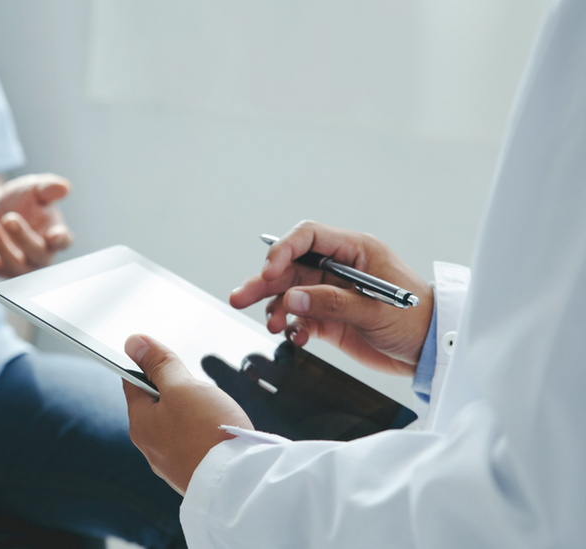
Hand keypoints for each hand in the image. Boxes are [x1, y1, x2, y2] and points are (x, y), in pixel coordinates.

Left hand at [0, 173, 73, 276]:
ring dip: (2, 247)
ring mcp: (21, 264)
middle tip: (9, 218)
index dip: (60, 239)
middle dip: (24, 238)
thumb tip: (65, 188)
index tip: (55, 235)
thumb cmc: (22, 200)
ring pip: (15, 265)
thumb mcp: (34, 188)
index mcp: (55, 234)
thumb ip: (48, 188)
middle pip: (38, 254)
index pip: (64, 241)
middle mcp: (41, 254)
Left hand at [122, 334, 251, 494]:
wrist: (240, 483)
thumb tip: (133, 342)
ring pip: (178, 422)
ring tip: (213, 413)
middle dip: (178, 390)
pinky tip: (220, 432)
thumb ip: (159, 364)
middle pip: (158, 403)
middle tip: (199, 390)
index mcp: (140, 423)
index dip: (148, 365)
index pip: (132, 382)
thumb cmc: (209, 434)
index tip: (165, 359)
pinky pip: (194, 442)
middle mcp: (150, 446)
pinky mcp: (192, 472)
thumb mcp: (182, 386)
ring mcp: (171, 462)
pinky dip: (205, 432)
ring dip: (194, 411)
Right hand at [230, 220, 432, 375]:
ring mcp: (331, 293)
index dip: (283, 250)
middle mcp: (338, 269)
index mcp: (354, 251)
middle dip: (264, 282)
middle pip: (290, 267)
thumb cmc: (417, 320)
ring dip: (274, 308)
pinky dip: (292, 327)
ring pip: (289, 293)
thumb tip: (293, 299)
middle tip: (240, 297)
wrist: (432, 352)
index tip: (269, 271)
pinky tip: (296, 336)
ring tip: (271, 325)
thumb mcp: (376, 309)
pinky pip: (299, 317)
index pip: (307, 238)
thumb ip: (332, 303)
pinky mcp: (329, 318)